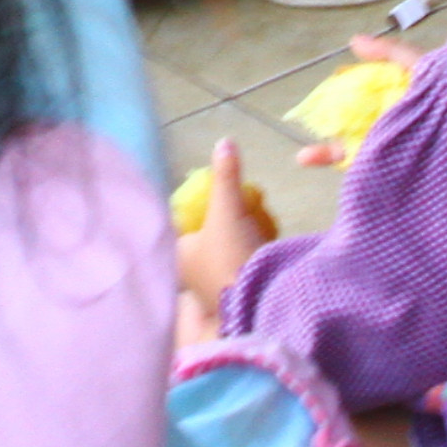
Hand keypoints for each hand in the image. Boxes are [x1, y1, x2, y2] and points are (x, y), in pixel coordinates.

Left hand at [176, 137, 277, 307]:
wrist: (259, 304)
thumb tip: (224, 142)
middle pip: (210, 232)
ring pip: (228, 247)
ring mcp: (214, 284)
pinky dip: (255, 251)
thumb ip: (225, 177)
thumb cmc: (231, 257)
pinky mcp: (236, 293)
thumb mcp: (227, 210)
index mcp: (178, 251)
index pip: (184, 219)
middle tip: (250, 207)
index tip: (223, 195)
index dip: (203, 204)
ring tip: (261, 224)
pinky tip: (268, 243)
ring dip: (246, 234)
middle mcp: (190, 270)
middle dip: (232, 218)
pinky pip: (242, 263)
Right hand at [290, 35, 427, 164]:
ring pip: (357, 149)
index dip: (348, 90)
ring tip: (306, 156)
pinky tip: (319, 164)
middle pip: (358, 124)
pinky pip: (364, 169)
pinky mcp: (395, 172)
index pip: (369, 94)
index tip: (331, 87)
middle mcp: (397, 126)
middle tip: (311, 122)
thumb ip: (391, 53)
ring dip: (329, 151)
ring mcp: (396, 150)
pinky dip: (341, 169)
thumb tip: (354, 40)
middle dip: (333, 126)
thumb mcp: (423, 68)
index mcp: (403, 101)